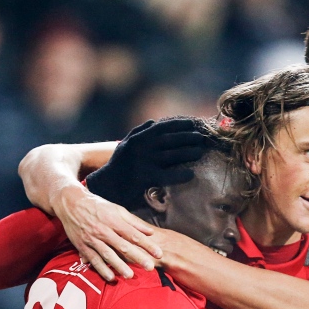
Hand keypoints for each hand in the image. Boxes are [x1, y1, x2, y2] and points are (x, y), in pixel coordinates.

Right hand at [51, 185, 163, 280]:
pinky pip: (93, 259)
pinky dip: (101, 269)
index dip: (147, 245)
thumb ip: (134, 222)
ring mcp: (92, 239)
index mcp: (114, 220)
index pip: (134, 235)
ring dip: (119, 266)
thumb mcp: (117, 209)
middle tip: (149, 267)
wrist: (71, 203)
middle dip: (137, 257)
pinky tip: (110, 277)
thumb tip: (150, 232)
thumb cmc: (98, 206)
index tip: (159, 253)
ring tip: (130, 275)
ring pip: (108, 254)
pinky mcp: (82, 246)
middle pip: (123, 246)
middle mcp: (104, 231)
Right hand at [85, 118, 205, 196]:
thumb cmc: (118, 165)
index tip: (192, 124)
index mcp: (138, 138)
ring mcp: (144, 163)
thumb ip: (138, 132)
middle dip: (187, 137)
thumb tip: (153, 122)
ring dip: (188, 153)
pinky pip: (167, 176)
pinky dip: (179, 175)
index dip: (179, 124)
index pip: (162, 127)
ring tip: (200, 152)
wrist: (106, 186)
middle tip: (201, 138)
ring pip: (171, 156)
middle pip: (170, 140)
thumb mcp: (125, 145)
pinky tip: (190, 174)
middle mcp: (141, 148)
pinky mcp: (145, 178)